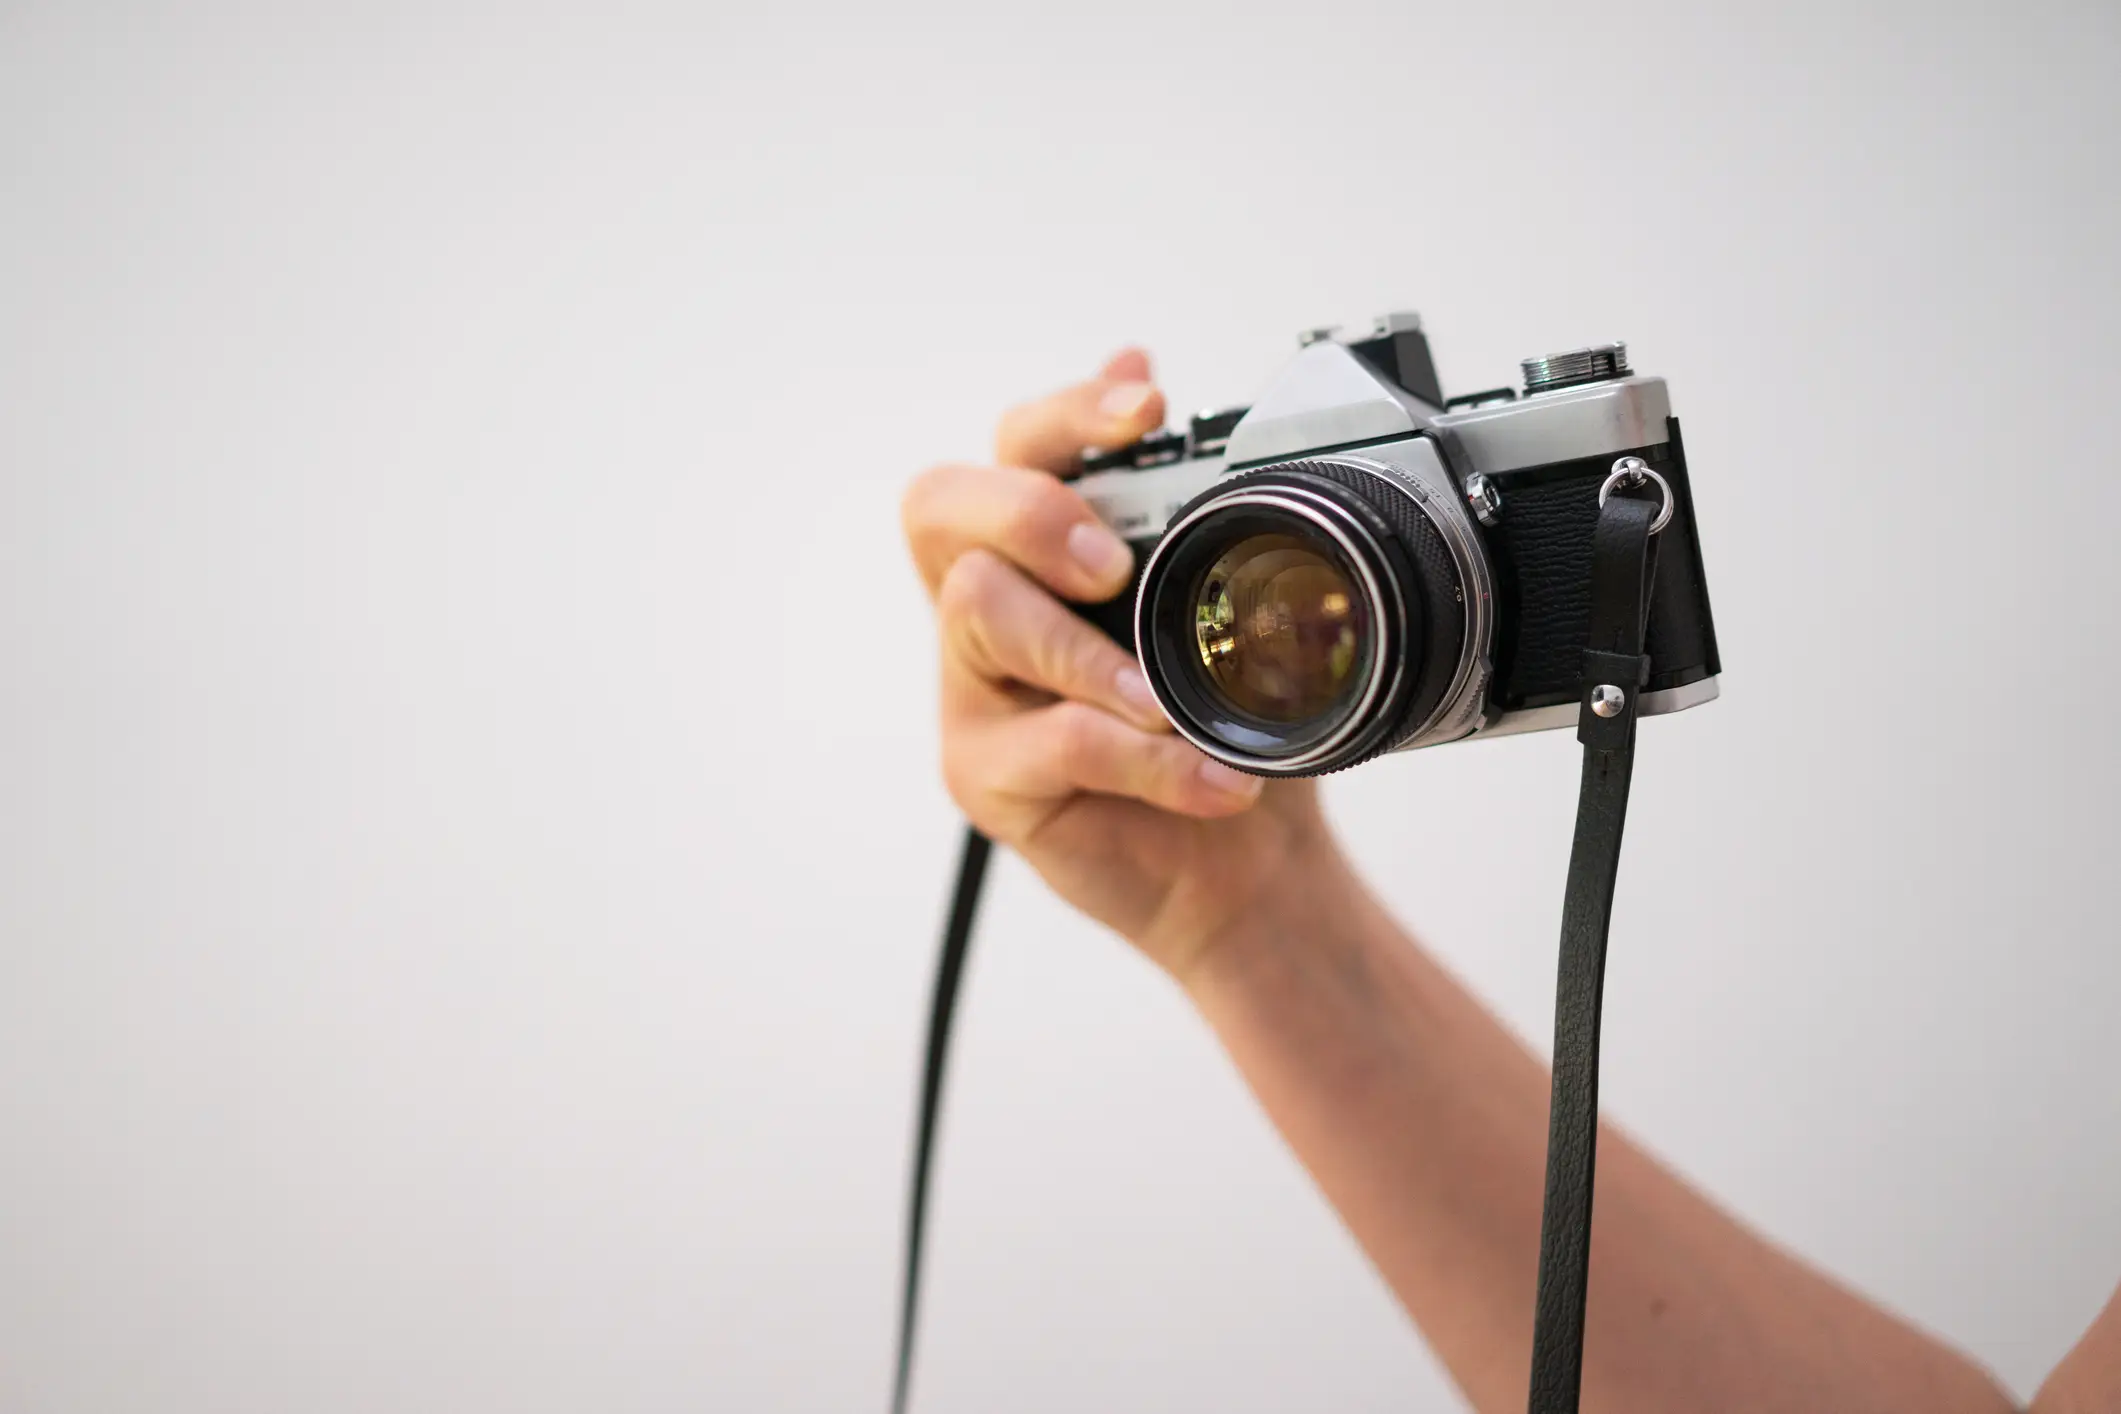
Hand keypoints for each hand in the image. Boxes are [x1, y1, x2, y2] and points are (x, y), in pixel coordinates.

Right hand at [902, 349, 1349, 979]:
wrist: (1247, 861)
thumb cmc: (1226, 723)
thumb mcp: (1230, 612)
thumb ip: (1192, 511)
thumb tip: (1159, 379)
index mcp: (1044, 542)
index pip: (1018, 444)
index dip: (1068, 414)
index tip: (1147, 407)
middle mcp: (989, 599)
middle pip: (941, 506)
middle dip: (1027, 511)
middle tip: (1110, 566)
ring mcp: (974, 686)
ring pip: (979, 611)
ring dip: (1085, 652)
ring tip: (1170, 705)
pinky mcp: (983, 774)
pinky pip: (1052, 741)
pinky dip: (1146, 760)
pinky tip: (1214, 779)